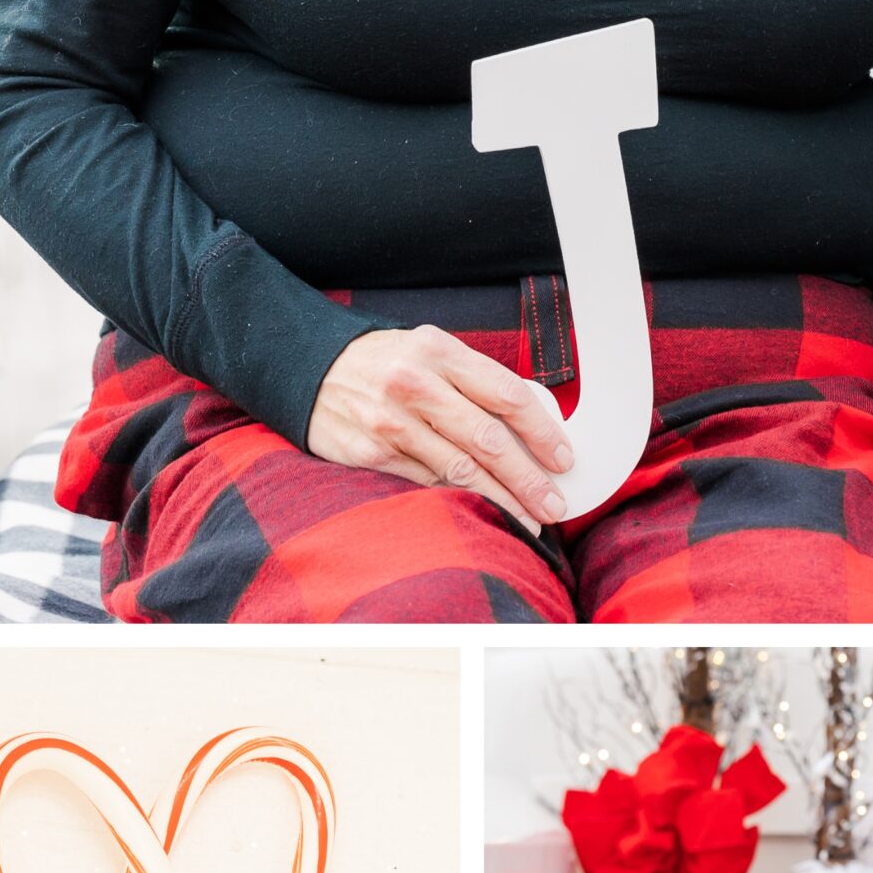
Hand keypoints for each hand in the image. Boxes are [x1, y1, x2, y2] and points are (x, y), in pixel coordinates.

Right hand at [307, 327, 572, 527]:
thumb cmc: (387, 363)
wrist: (309, 367)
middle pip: (489, 439)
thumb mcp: (431, 351)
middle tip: (554, 504)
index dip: (542, 432)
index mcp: (441, 352)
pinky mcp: (369, 453)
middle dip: (528, 478)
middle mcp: (415, 384)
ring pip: (460, 470)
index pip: (507, 394)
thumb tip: (532, 424)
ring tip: (527, 520)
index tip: (564, 460)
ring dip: (500, 500)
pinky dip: (457, 501)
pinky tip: (480, 512)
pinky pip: (425, 483)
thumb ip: (474, 381)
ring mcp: (390, 421)